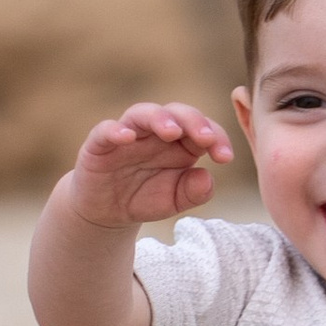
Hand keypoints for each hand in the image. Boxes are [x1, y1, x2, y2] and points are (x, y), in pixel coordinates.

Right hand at [65, 103, 233, 226]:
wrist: (106, 212)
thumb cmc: (145, 198)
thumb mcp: (175, 200)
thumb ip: (194, 192)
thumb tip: (207, 177)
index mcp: (181, 144)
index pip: (203, 129)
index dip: (217, 138)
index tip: (225, 157)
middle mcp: (156, 133)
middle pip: (177, 113)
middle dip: (193, 121)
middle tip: (206, 137)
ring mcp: (128, 134)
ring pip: (143, 113)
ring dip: (160, 119)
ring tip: (172, 132)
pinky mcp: (100, 143)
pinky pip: (106, 130)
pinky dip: (115, 130)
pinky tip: (126, 137)